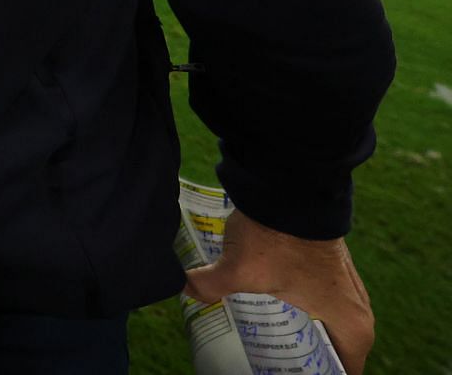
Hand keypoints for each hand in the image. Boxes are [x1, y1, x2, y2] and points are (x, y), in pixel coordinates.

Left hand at [183, 209, 373, 374]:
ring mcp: (349, 286)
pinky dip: (308, 311)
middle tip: (277, 361)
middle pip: (337, 350)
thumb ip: (207, 286)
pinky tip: (278, 311)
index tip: (287, 372)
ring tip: (275, 343)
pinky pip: (328, 303)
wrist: (292, 185)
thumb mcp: (238, 269)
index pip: (346, 370)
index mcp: (350, 323)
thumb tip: (183, 291)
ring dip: (309, 335)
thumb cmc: (276, 235)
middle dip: (310, 358)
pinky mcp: (335, 268)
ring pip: (333, 325)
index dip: (317, 373)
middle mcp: (357, 308)